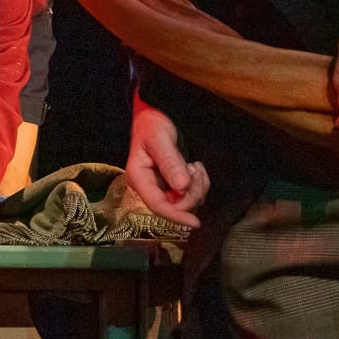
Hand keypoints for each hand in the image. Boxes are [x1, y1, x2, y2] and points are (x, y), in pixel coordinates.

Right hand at [126, 100, 207, 227]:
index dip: (176, 216)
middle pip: (174, 206)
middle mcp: (149, 187)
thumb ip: (170, 163)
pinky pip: (191, 194)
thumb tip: (182, 188)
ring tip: (195, 166)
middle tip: (197, 170)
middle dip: (192, 192)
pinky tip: (195, 168)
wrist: (158, 115)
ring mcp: (162, 187)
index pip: (157, 205)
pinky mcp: (173, 185)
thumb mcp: (160, 139)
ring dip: (197, 187)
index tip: (194, 222)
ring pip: (185, 202)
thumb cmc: (153, 124)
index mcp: (139, 178)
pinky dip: (199, 184)